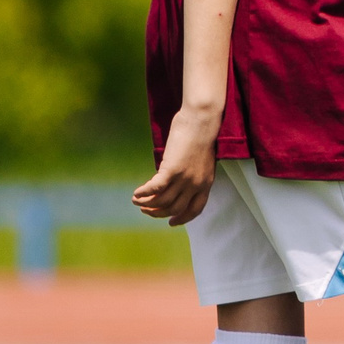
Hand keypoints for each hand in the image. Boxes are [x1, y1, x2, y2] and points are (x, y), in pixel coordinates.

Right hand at [133, 107, 221, 225]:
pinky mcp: (172, 170)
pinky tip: (136, 193)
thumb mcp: (200, 160)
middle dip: (159, 213)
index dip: (182, 218)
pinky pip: (155, 188)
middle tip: (147, 211)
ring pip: (163, 201)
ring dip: (147, 204)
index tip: (171, 222)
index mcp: (206, 183)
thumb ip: (192, 174)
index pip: (195, 209)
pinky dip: (144, 193)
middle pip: (175, 208)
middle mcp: (196, 184)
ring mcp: (184, 178)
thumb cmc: (199, 134)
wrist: (200, 120)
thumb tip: (175, 181)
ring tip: (137, 201)